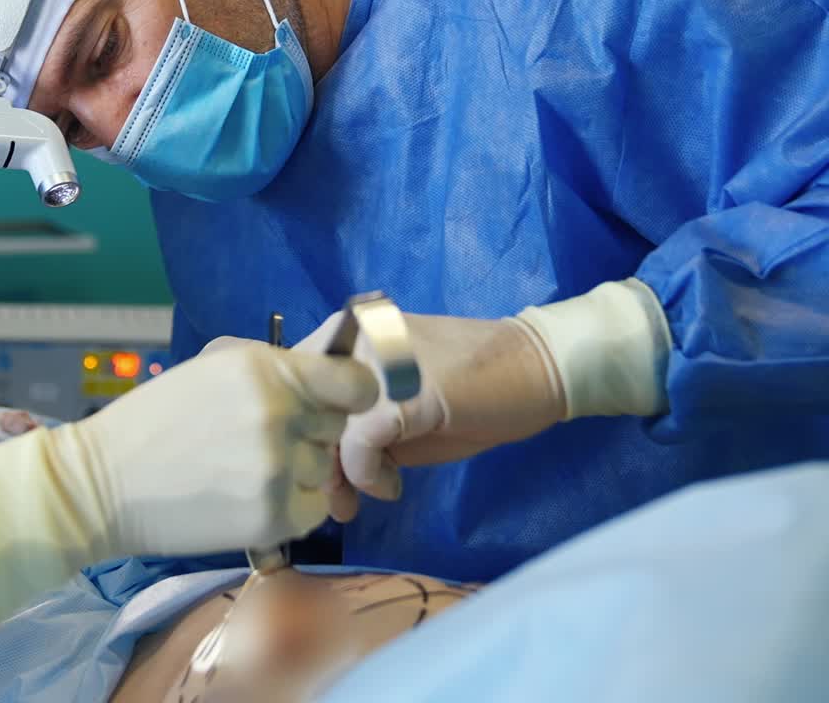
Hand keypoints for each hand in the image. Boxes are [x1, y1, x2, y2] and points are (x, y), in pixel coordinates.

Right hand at [76, 342, 377, 557]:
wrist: (107, 482)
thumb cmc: (160, 417)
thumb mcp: (217, 366)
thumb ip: (277, 367)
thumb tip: (330, 374)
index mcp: (267, 368)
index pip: (356, 383)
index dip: (351, 394)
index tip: (337, 403)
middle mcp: (280, 414)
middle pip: (338, 427)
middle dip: (312, 431)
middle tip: (266, 439)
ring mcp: (279, 469)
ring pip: (326, 469)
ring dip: (300, 470)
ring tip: (249, 469)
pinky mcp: (273, 517)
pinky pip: (315, 509)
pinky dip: (293, 506)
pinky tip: (253, 496)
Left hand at [298, 312, 564, 518]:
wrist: (534, 368)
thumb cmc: (467, 390)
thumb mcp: (395, 404)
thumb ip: (352, 426)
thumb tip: (318, 473)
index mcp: (347, 331)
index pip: (294, 385)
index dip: (302, 433)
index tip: (323, 471)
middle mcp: (354, 336)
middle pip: (303, 408)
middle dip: (316, 461)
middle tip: (340, 497)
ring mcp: (378, 360)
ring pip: (328, 429)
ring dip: (342, 475)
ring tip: (372, 492)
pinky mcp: (406, 391)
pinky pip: (362, 443)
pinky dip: (368, 475)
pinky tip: (392, 484)